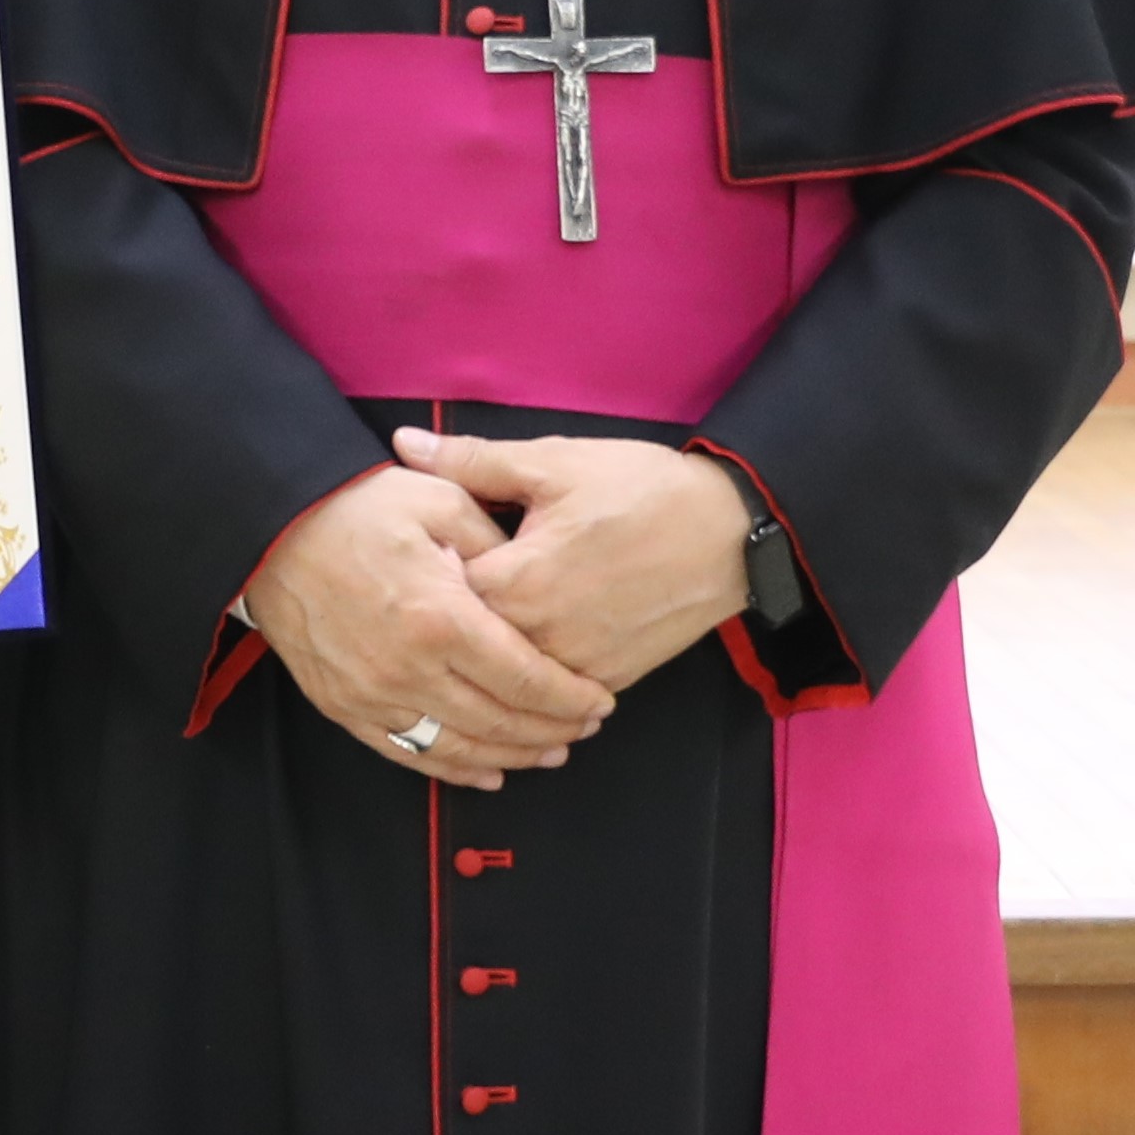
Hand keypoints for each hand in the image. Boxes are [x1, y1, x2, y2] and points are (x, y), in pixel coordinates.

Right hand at [241, 463, 616, 787]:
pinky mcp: (344, 708)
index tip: (600, 701)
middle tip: (586, 728)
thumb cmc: (358, 508)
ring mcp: (373, 696)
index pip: (525, 679)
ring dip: (511, 755)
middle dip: (552, 730)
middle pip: (499, 721)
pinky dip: (454, 769)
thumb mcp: (440, 503)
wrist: (272, 529)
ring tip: (548, 751)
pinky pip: (408, 753)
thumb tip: (534, 587)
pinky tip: (487, 771)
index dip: (570, 698)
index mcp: (442, 618)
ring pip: (459, 748)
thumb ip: (496, 548)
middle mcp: (408, 669)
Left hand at [400, 426, 753, 696]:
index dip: (424, 572)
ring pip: (506, 674)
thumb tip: (404, 443)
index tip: (418, 558)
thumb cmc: (641, 489)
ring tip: (485, 622)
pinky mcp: (606, 682)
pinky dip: (533, 676)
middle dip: (451, 619)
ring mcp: (573, 667)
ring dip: (489, 654)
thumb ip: (471, 461)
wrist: (730, 533)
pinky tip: (530, 647)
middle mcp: (536, 636)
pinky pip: (550, 691)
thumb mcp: (553, 462)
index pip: (437, 590)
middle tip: (441, 597)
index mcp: (513, 580)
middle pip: (465, 641)